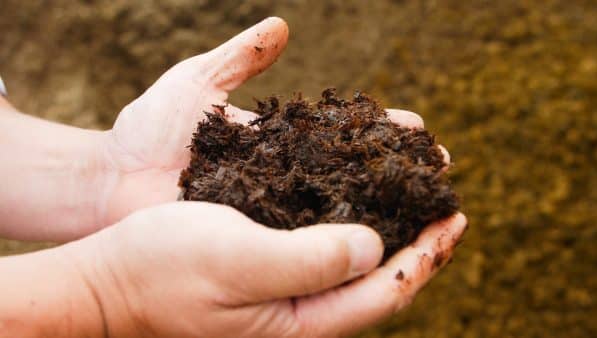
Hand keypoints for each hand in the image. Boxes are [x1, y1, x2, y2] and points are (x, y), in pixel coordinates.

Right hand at [68, 202, 465, 337]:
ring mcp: (282, 301)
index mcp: (300, 325)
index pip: (384, 294)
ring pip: (354, 272)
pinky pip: (324, 257)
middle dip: (419, 249)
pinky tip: (356, 207)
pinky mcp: (266, 278)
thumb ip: (309, 260)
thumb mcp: (238, 260)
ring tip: (413, 205)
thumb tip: (375, 247)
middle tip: (445, 209)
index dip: (426, 258)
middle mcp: (299, 319)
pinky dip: (351, 231)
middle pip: (378, 287)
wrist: (110, 282)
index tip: (454, 220)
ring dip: (390, 238)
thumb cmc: (164, 269)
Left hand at [95, 16, 450, 230]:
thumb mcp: (196, 84)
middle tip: (441, 168)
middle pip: (353, 170)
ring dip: (384, 206)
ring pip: (339, 208)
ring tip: (429, 206)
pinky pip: (304, 242)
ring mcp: (272, 211)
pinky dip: (342, 243)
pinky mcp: (256, 240)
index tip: (418, 126)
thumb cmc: (147, 132)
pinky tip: (378, 244)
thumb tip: (283, 27)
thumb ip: (240, 57)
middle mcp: (284, 177)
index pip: (343, 131)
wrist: (108, 182)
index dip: (380, 129)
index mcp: (278, 139)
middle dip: (396, 168)